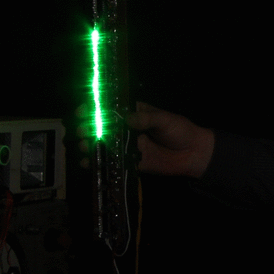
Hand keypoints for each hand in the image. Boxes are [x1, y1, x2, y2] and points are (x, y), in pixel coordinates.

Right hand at [75, 102, 213, 177]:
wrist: (194, 154)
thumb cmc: (181, 131)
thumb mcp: (165, 120)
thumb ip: (146, 119)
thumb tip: (126, 119)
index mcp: (134, 114)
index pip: (111, 109)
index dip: (95, 109)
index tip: (83, 111)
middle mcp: (127, 129)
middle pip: (102, 127)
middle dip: (88, 128)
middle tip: (80, 131)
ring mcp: (127, 146)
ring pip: (104, 145)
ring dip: (90, 145)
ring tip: (82, 147)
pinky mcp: (131, 162)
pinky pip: (112, 162)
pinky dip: (99, 163)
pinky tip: (88, 164)